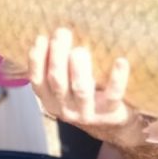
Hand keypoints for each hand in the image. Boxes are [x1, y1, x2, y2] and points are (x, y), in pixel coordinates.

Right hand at [28, 28, 145, 147]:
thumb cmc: (88, 96)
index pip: (37, 81)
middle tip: (63, 32)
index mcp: (51, 100)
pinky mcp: (111, 112)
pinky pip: (113, 95)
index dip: (36, 60)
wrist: (114, 126)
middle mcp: (66, 108)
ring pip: (81, 89)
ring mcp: (88, 113)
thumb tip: (55, 31)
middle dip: (58, 55)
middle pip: (58, 81)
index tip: (41, 37)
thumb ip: (60, 66)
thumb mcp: (68, 86)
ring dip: (79, 69)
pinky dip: (117, 78)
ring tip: (79, 50)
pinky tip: (120, 61)